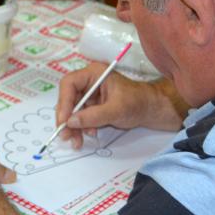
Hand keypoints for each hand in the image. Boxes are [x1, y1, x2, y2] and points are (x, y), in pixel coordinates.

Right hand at [56, 64, 184, 149]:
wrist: (151, 110)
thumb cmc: (137, 102)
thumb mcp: (116, 109)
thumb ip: (94, 116)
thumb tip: (71, 122)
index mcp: (93, 74)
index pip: (69, 84)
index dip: (64, 102)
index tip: (64, 120)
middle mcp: (88, 82)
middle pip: (68, 98)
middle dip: (66, 118)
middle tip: (65, 135)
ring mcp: (89, 94)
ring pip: (72, 110)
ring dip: (73, 126)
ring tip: (77, 141)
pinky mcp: (92, 106)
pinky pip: (80, 117)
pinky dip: (81, 127)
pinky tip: (90, 134)